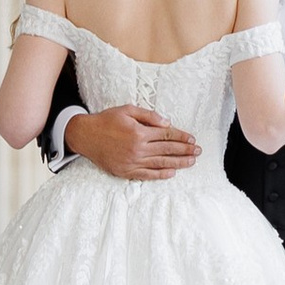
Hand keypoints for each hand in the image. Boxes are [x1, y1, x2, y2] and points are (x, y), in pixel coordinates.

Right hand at [68, 106, 199, 180]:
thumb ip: (148, 116)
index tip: (192, 139)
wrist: (86, 136)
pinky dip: (160, 174)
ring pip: (160, 163)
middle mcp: (138, 148)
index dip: (181, 137)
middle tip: (198, 152)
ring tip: (191, 162)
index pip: (167, 135)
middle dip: (185, 151)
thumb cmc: (107, 120)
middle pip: (167, 150)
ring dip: (178, 163)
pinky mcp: (126, 171)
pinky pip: (147, 175)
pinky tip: (171, 173)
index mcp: (139, 132)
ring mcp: (132, 162)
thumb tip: (167, 123)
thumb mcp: (127, 110)